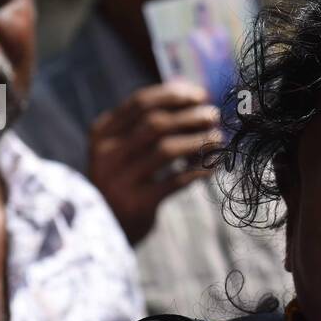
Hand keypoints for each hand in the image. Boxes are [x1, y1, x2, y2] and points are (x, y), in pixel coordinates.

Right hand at [89, 80, 222, 241]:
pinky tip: (212, 166)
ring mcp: (121, 179)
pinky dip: (198, 170)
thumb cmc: (123, 180)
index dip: (174, 95)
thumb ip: (147, 123)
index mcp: (102, 133)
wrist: (104, 228)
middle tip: (213, 115)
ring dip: (198, 141)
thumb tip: (189, 92)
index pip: (141, 103)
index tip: (200, 95)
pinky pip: (176, 180)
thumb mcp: (121, 149)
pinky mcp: (138, 203)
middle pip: (156, 123)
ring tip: (218, 138)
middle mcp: (107, 154)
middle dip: (190, 116)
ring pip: (167, 149)